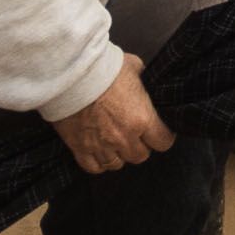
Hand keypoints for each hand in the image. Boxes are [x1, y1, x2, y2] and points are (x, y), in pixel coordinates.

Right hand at [49, 52, 172, 174]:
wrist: (71, 75)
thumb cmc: (105, 68)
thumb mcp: (135, 67)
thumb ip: (143, 80)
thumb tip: (146, 80)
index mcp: (142, 119)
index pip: (163, 142)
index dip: (162, 136)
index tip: (158, 131)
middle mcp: (123, 138)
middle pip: (140, 156)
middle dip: (140, 146)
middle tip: (135, 135)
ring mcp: (101, 146)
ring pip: (117, 164)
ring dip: (119, 155)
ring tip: (115, 143)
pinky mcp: (79, 148)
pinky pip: (94, 167)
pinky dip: (98, 163)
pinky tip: (99, 152)